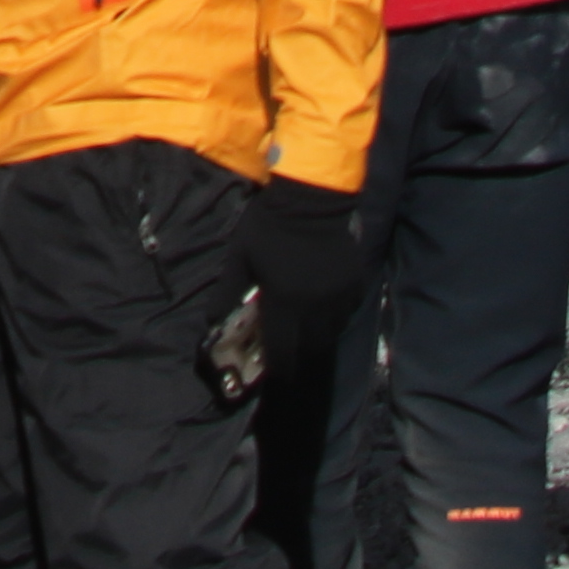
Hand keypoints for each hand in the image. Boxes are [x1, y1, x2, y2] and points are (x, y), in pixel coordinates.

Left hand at [234, 175, 373, 357]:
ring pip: (330, 335)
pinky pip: (345, 314)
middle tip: (287, 359)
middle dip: (297, 359)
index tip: (271, 372)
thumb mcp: (240, 258)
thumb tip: (213, 322)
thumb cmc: (269, 226)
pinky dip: (333, 320)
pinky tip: (321, 311)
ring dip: (315, 341)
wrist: (311, 197)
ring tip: (302, 337)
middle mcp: (315, 307)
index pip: (282, 351)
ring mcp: (339, 297)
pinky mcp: (355, 285)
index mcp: (285, 301)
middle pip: (309, 350)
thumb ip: (228, 293)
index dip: (277, 367)